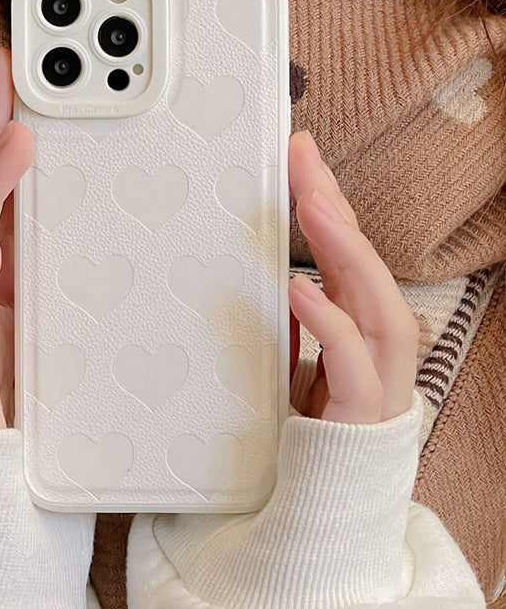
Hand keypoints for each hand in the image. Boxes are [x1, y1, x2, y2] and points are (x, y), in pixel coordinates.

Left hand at [288, 131, 418, 423]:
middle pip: (362, 261)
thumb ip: (290, 314)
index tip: (299, 155)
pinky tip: (301, 287)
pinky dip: (328, 321)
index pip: (346, 249)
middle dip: (334, 206)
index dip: (327, 200)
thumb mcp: (294, 351)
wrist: (329, 489)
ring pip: (375, 302)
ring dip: (345, 250)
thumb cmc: (315, 415)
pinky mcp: (362, 410)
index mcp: (357, 320)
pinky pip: (352, 362)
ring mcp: (377, 373)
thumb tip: (267, 271)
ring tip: (311, 204)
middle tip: (303, 156)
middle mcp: (374, 339)